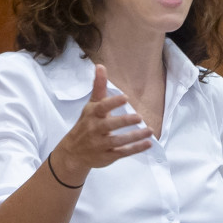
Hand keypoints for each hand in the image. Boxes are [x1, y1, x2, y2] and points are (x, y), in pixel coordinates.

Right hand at [49, 65, 152, 185]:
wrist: (73, 152)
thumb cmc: (86, 124)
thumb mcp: (91, 106)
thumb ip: (98, 87)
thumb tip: (100, 65)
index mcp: (92, 115)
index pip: (101, 107)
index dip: (113, 102)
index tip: (125, 98)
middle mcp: (95, 129)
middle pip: (109, 125)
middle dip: (123, 121)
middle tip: (139, 117)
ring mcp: (100, 144)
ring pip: (118, 141)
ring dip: (134, 136)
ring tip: (149, 131)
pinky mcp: (107, 156)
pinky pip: (122, 152)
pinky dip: (135, 149)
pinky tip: (148, 144)